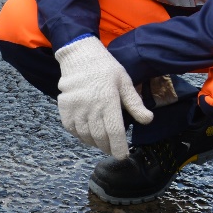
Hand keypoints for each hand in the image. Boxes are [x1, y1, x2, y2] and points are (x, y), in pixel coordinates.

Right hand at [53, 35, 152, 159]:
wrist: (80, 56)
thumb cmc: (106, 69)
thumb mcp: (124, 82)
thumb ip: (135, 103)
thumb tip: (148, 120)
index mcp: (108, 101)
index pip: (114, 132)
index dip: (119, 147)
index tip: (123, 155)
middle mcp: (91, 107)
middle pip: (100, 137)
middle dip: (108, 148)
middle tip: (114, 150)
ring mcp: (76, 108)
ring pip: (85, 135)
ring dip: (94, 143)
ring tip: (101, 143)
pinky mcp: (65, 108)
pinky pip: (71, 129)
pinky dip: (80, 136)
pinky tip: (87, 135)